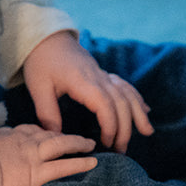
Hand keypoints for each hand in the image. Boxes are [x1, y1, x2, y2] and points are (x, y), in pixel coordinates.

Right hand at [0, 125, 96, 185]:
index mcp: (5, 137)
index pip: (25, 131)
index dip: (36, 132)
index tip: (42, 133)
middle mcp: (21, 142)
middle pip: (46, 133)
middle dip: (61, 133)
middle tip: (73, 136)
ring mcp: (30, 156)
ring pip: (59, 144)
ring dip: (76, 142)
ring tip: (89, 143)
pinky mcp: (36, 174)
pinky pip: (63, 167)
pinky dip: (79, 163)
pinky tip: (92, 163)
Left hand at [22, 32, 153, 153]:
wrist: (45, 35)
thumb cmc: (41, 61)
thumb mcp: (38, 88)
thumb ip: (48, 113)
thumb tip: (57, 140)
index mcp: (83, 81)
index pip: (106, 105)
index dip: (111, 126)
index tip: (106, 144)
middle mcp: (98, 77)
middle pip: (121, 102)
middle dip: (126, 128)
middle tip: (121, 151)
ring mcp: (102, 73)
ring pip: (127, 92)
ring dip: (138, 112)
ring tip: (147, 131)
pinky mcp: (102, 72)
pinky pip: (124, 84)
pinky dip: (136, 97)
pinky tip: (144, 109)